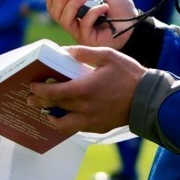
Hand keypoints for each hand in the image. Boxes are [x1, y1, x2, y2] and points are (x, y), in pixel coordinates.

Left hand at [26, 45, 145, 134]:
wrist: (148, 99)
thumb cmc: (129, 75)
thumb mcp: (108, 56)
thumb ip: (84, 53)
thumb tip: (66, 51)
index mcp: (83, 90)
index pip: (52, 92)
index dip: (38, 90)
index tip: (32, 86)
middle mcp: (83, 108)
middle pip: (53, 108)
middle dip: (39, 103)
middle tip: (31, 99)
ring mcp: (90, 121)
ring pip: (62, 125)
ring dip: (52, 117)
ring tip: (49, 111)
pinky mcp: (98, 127)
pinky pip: (77, 128)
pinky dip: (68, 122)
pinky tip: (69, 115)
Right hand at [46, 0, 137, 49]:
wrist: (135, 20)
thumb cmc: (121, 7)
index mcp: (76, 11)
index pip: (55, 6)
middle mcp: (75, 23)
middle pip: (56, 13)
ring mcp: (81, 32)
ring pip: (65, 20)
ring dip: (72, 5)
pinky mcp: (89, 39)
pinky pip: (84, 26)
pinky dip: (92, 13)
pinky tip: (104, 7)